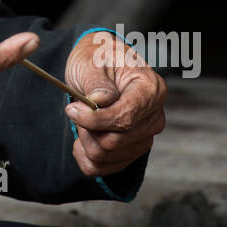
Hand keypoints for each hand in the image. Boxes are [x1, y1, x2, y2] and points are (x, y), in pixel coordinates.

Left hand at [63, 32, 166, 177]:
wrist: (97, 63)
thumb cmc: (97, 58)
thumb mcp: (92, 62)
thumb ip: (97, 84)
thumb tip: (99, 103)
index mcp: (150, 90)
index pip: (125, 118)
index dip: (95, 120)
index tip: (72, 110)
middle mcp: (154, 116)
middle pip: (115, 142)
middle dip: (88, 129)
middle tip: (75, 108)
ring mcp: (145, 136)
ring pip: (109, 156)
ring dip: (86, 140)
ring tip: (81, 117)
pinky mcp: (132, 150)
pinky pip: (106, 168)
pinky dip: (87, 157)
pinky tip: (82, 136)